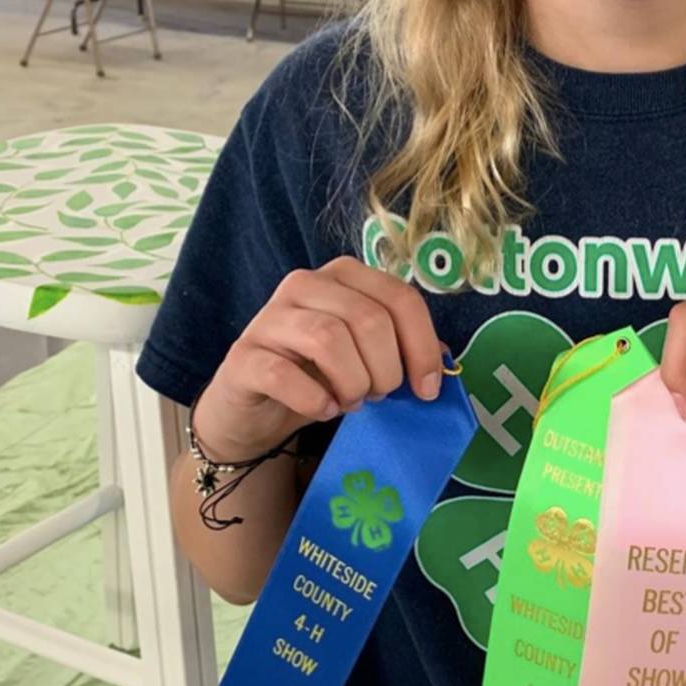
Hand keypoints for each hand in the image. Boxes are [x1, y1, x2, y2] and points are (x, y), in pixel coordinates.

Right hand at [192, 256, 444, 461]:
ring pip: (328, 339)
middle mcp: (304, 284)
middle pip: (368, 319)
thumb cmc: (318, 376)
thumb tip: (442, 361)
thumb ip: (401, 349)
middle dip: (386, 369)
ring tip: (351, 401)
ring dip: (353, 383)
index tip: (427, 389)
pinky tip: (324, 410)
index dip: (422, 346)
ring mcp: (269, 318)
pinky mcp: (243, 356)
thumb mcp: (366, 357)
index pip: (399, 297)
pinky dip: (315, 400)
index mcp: (343, 276)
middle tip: (378, 395)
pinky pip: (284, 375)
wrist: (254, 408)